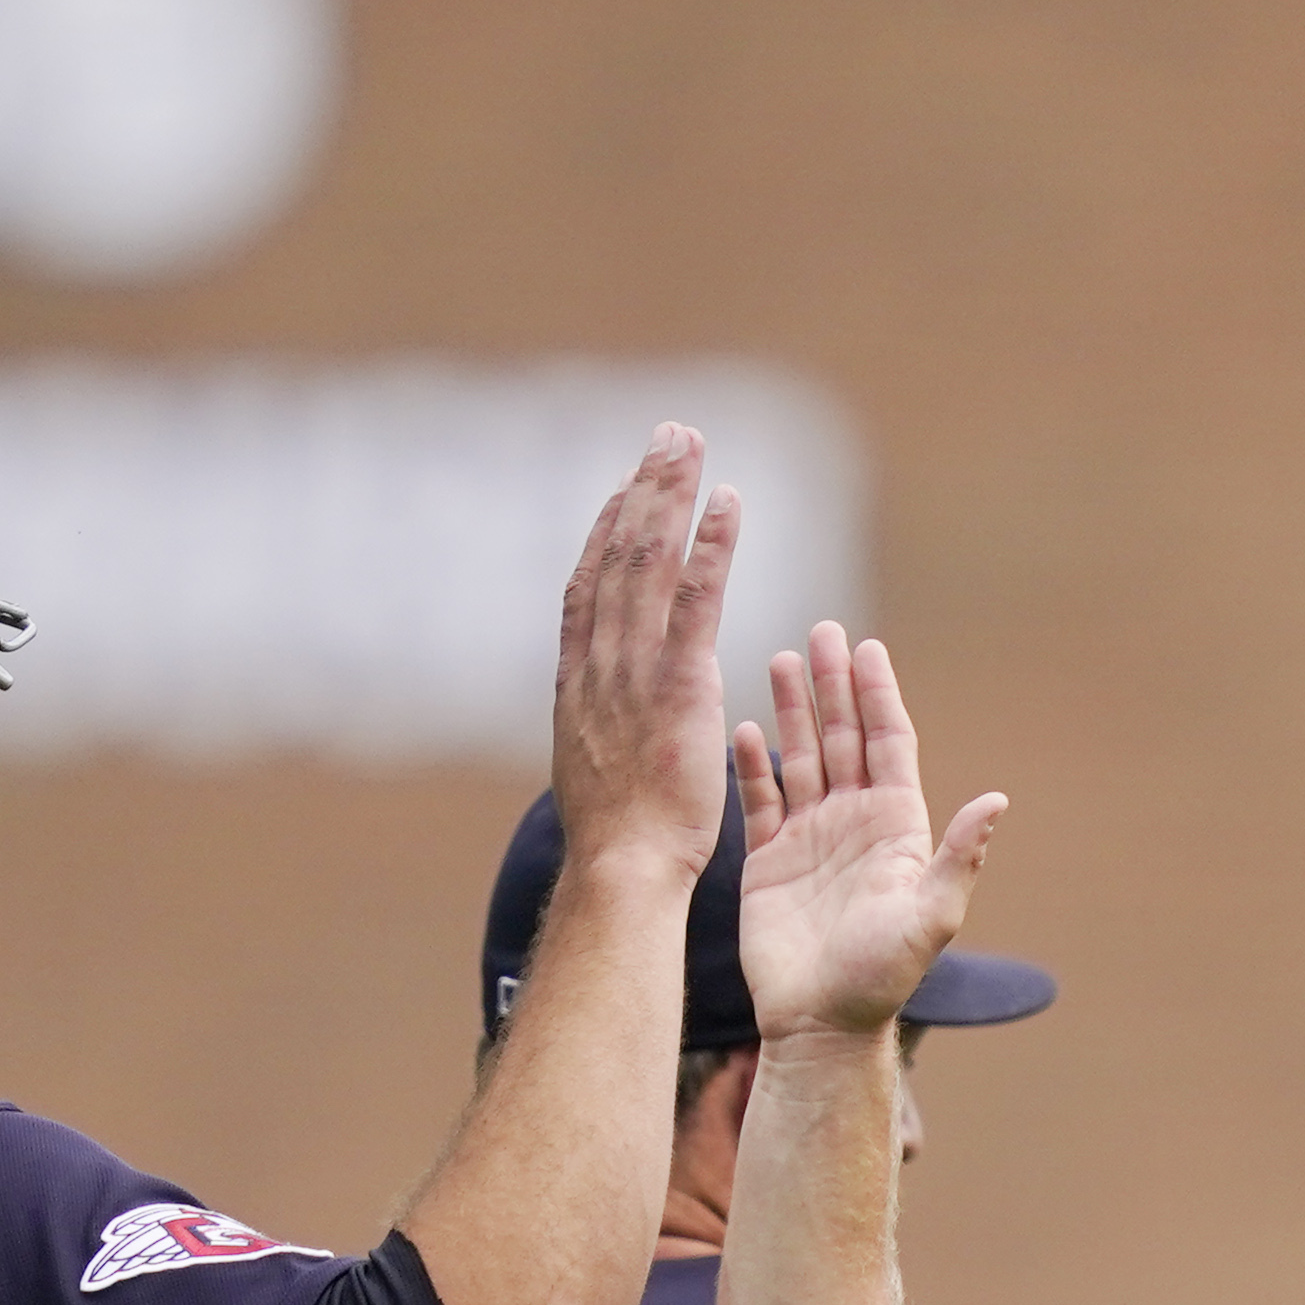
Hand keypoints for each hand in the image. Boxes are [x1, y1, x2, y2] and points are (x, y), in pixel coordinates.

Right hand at [544, 428, 745, 885]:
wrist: (621, 867)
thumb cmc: (617, 840)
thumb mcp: (595, 767)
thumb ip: (602, 725)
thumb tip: (603, 715)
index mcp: (578, 681)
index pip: (588, 586)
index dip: (606, 530)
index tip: (625, 487)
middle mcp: (598, 661)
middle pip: (616, 553)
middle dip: (642, 489)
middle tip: (667, 437)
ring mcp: (634, 668)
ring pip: (648, 560)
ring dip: (671, 494)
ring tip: (690, 443)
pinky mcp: (678, 682)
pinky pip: (695, 598)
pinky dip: (710, 545)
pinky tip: (727, 501)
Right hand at [728, 622, 1007, 1042]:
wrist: (822, 1023)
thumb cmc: (882, 976)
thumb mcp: (932, 916)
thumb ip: (959, 855)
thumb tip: (996, 799)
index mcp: (897, 828)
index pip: (888, 745)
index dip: (878, 696)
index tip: (868, 648)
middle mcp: (854, 825)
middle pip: (844, 738)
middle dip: (833, 684)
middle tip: (821, 631)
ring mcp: (810, 839)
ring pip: (802, 757)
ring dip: (793, 709)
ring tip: (779, 658)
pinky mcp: (768, 861)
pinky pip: (759, 799)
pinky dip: (752, 762)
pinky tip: (742, 725)